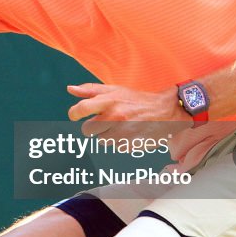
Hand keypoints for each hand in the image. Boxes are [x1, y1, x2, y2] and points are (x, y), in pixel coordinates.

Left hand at [67, 82, 188, 140]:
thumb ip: (91, 90)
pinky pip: (114, 147)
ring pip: (100, 140)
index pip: (81, 109)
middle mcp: (114, 116)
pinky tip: (129, 133)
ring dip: (107, 135)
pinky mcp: (129, 144)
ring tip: (121, 126)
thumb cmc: (136, 100)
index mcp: (109, 101)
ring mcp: (122, 132)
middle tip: (105, 121)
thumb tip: (70, 89)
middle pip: (87, 130)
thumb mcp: (115, 90)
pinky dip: (119, 142)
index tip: (75, 116)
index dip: (74, 114)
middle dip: (93, 127)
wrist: (165, 111)